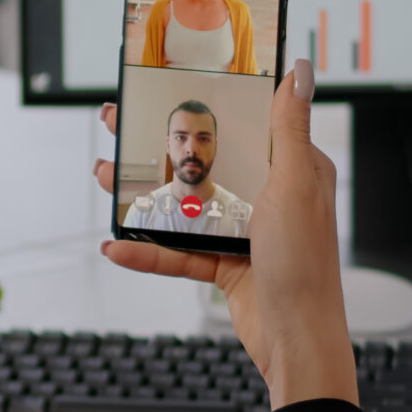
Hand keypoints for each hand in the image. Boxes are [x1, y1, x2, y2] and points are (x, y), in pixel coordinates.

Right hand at [91, 61, 356, 407]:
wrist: (296, 340)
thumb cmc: (306, 264)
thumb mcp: (295, 185)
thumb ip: (289, 128)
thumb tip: (298, 71)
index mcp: (292, 169)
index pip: (246, 124)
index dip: (209, 104)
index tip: (169, 86)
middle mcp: (268, 196)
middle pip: (204, 160)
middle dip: (158, 145)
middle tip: (118, 125)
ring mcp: (243, 230)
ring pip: (183, 204)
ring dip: (142, 194)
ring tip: (105, 177)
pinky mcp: (224, 264)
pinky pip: (178, 251)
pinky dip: (147, 250)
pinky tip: (117, 245)